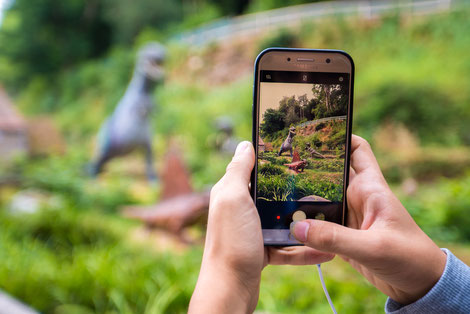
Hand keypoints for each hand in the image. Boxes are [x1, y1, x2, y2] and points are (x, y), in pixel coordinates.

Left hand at [189, 141, 332, 312]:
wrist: (230, 289)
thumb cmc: (231, 241)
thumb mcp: (233, 199)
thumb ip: (238, 171)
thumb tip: (245, 144)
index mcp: (231, 192)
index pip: (252, 167)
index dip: (271, 158)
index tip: (296, 152)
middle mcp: (240, 210)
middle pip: (272, 193)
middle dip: (295, 191)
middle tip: (321, 184)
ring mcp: (252, 231)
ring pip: (283, 221)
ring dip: (305, 223)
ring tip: (331, 218)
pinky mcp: (262, 251)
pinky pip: (287, 247)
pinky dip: (304, 250)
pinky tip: (326, 251)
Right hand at [291, 135, 446, 304]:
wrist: (419, 284)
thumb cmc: (409, 258)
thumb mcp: (373, 247)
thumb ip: (335, 238)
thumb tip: (297, 228)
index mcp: (370, 188)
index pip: (357, 150)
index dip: (340, 136)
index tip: (314, 130)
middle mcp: (357, 197)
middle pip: (329, 173)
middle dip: (308, 167)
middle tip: (282, 163)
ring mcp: (348, 216)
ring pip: (320, 199)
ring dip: (302, 198)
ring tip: (276, 194)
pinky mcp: (342, 235)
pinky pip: (318, 224)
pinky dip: (304, 224)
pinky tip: (287, 225)